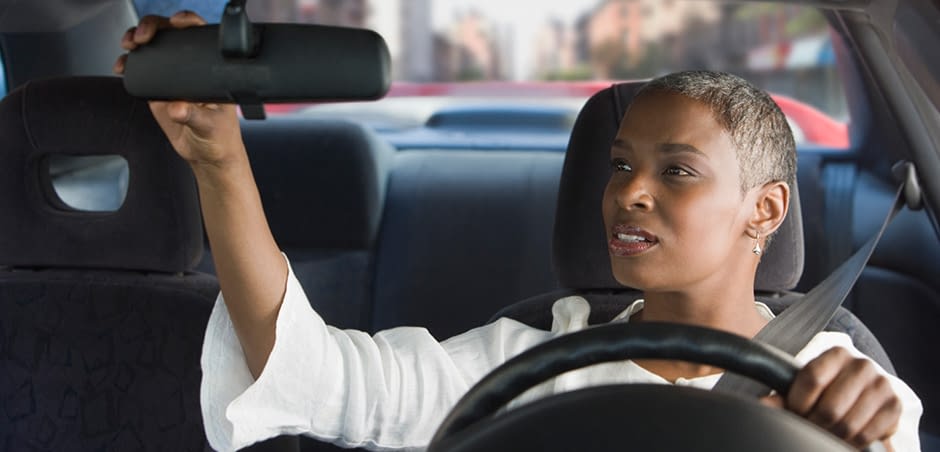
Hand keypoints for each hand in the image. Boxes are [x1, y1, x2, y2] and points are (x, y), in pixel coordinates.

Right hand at [113, 11, 244, 168]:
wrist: (205, 154)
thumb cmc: (219, 138)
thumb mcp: (210, 127)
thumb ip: (195, 117)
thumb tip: (177, 108)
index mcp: (210, 70)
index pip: (200, 36)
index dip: (188, 22)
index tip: (177, 23)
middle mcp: (190, 68)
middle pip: (170, 35)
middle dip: (153, 27)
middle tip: (142, 38)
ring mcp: (172, 77)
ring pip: (152, 48)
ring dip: (136, 39)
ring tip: (129, 46)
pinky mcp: (156, 89)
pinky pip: (139, 69)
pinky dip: (127, 63)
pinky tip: (121, 66)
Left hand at [762, 347, 900, 449]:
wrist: (863, 390)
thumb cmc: (827, 388)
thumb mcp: (805, 387)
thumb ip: (783, 395)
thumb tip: (762, 405)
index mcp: (837, 353)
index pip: (812, 379)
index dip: (798, 402)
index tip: (796, 411)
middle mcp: (862, 365)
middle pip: (830, 408)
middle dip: (814, 424)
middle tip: (810, 426)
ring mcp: (882, 385)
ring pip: (847, 425)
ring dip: (832, 435)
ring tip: (826, 431)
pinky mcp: (895, 407)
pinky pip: (867, 435)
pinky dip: (852, 441)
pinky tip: (844, 435)